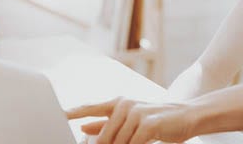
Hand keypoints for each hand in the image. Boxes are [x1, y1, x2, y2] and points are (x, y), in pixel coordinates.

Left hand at [65, 97, 194, 143]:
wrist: (186, 116)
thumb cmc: (157, 120)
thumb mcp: (131, 119)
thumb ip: (106, 123)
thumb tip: (83, 127)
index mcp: (117, 103)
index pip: (89, 107)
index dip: (72, 112)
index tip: (56, 115)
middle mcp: (124, 105)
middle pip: (104, 138)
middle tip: (124, 142)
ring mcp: (136, 113)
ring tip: (139, 139)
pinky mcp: (148, 124)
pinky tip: (142, 142)